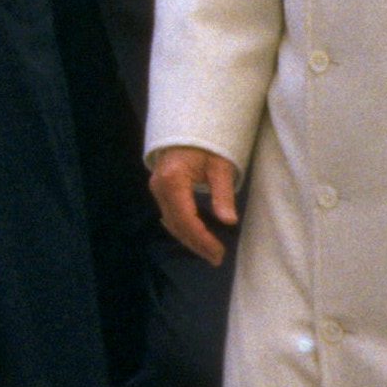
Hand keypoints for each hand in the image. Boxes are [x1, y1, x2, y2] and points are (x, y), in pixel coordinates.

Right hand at [150, 146, 240, 265]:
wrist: (188, 128)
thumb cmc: (207, 143)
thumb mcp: (220, 165)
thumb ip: (223, 194)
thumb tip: (230, 221)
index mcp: (173, 180)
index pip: (187, 219)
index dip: (202, 239)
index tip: (218, 252)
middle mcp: (159, 187)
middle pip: (177, 225)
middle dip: (197, 244)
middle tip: (217, 258)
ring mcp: (157, 189)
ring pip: (171, 223)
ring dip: (190, 239)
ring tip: (210, 252)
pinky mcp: (160, 190)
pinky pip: (170, 215)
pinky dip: (184, 229)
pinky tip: (197, 237)